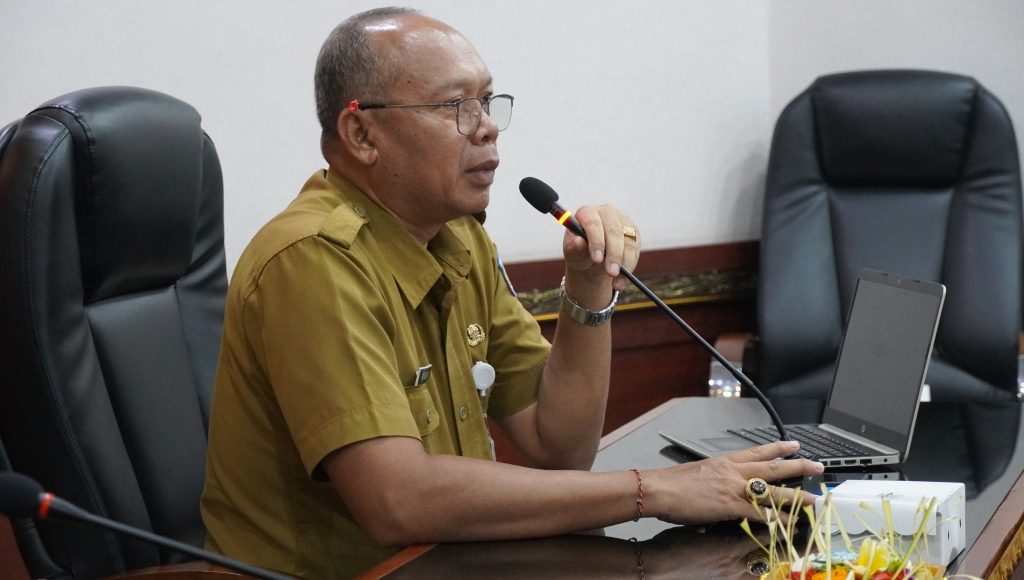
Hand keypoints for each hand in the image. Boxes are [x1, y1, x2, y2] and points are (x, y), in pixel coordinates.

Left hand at [562, 204, 639, 292]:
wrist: (592, 259)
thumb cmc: (579, 251)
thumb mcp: (572, 252)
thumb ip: (574, 247)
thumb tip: (579, 242)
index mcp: (587, 212)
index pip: (593, 223)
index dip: (596, 241)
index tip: (597, 259)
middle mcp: (607, 212)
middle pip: (614, 231)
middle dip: (614, 254)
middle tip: (611, 273)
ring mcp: (623, 220)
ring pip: (629, 241)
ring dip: (624, 263)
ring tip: (616, 282)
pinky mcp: (634, 232)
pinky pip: (636, 249)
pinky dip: (630, 265)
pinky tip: (622, 279)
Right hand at [644, 440, 823, 525]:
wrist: (659, 488)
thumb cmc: (672, 483)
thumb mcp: (699, 474)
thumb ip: (715, 480)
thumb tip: (721, 488)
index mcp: (724, 462)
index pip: (757, 451)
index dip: (778, 447)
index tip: (793, 444)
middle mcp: (733, 471)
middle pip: (772, 466)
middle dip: (797, 465)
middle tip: (816, 465)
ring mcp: (734, 488)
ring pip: (772, 489)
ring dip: (795, 494)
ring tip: (812, 497)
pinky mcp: (731, 506)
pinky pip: (761, 512)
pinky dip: (778, 517)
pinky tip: (790, 520)